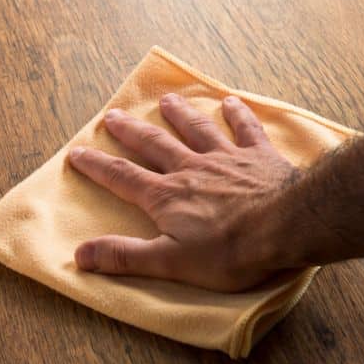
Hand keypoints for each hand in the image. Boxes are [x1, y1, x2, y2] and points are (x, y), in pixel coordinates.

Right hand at [68, 93, 301, 291]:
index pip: (122, 177)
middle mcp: (191, 168)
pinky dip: (237, 115)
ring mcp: (226, 158)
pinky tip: (231, 102)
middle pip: (154, 144)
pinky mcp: (259, 156)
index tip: (77, 151)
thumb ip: (125, 256)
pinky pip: (245, 130)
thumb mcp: (170, 262)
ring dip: (179, 114)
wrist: (287, 226)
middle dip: (130, 131)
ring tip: (166, 100)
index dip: (97, 165)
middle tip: (112, 116)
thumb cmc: (229, 251)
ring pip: (196, 129)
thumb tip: (80, 254)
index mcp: (166, 196)